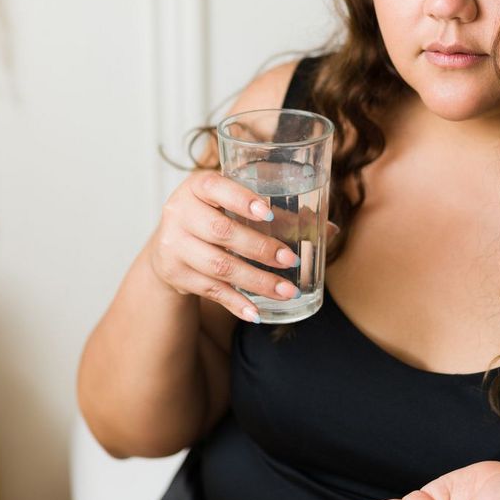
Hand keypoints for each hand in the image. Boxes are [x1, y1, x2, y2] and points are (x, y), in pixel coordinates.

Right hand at [148, 169, 335, 319]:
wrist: (170, 245)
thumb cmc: (216, 217)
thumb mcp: (235, 207)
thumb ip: (279, 215)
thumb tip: (329, 229)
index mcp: (198, 186)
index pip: (216, 187)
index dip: (242, 200)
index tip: (270, 214)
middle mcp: (180, 212)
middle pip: (221, 232)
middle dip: (260, 248)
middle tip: (292, 260)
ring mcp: (174, 244)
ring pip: (218, 265)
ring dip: (257, 281)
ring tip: (287, 291)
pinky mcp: (175, 273)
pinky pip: (210, 290)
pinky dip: (236, 303)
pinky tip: (257, 312)